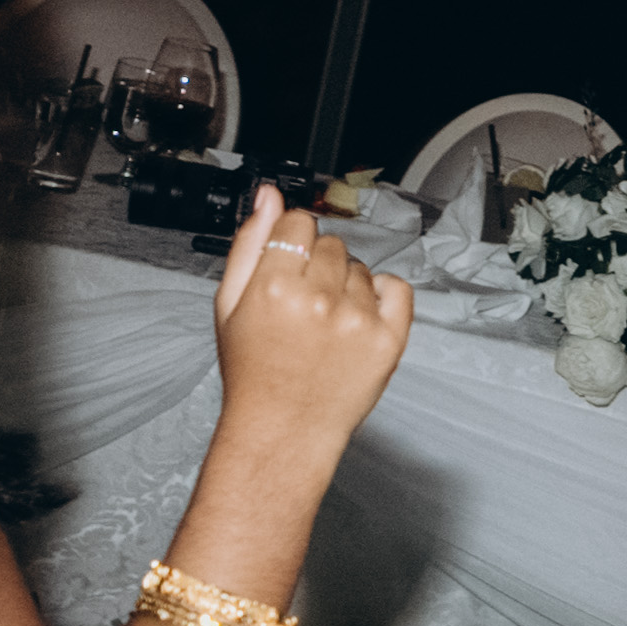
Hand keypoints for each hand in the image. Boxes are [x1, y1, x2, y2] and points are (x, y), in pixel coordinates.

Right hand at [208, 185, 412, 471]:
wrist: (283, 429)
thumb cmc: (253, 372)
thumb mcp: (230, 304)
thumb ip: (249, 244)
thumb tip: (269, 196)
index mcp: (274, 285)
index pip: (298, 222)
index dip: (292, 244)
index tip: (288, 267)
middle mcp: (319, 298)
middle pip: (332, 244)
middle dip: (319, 266)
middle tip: (304, 306)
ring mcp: (357, 319)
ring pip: (360, 268)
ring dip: (346, 286)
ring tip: (325, 325)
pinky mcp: (388, 339)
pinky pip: (396, 288)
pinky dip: (382, 296)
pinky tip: (358, 319)